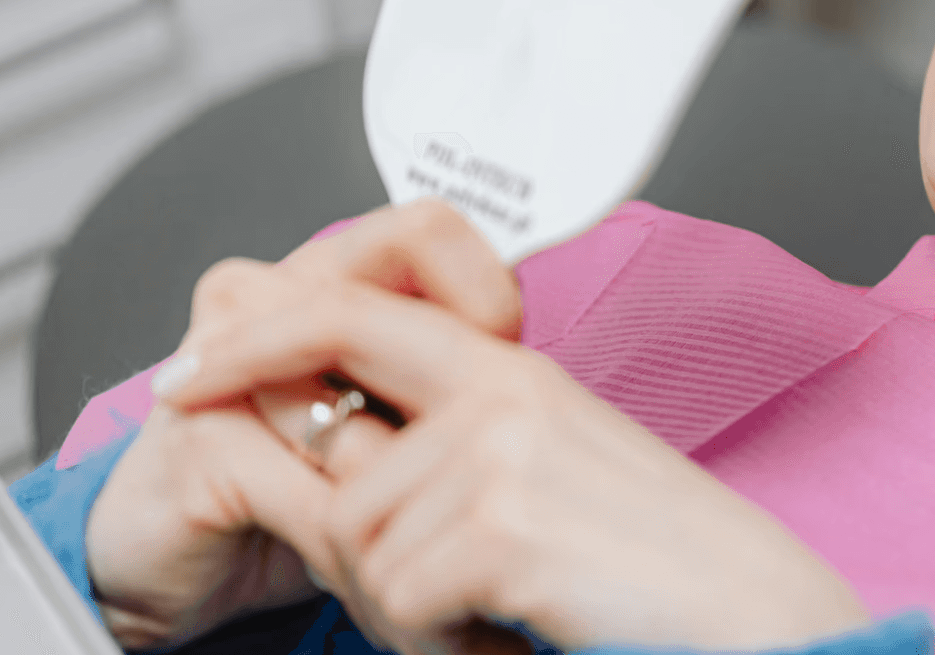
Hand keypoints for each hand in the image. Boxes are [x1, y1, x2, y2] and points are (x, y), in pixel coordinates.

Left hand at [156, 208, 871, 654]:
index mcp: (515, 371)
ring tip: (505, 612)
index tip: (187, 376)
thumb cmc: (659, 561)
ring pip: (363, 552)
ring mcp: (502, 451)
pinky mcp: (502, 522)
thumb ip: (450, 447)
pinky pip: (400, 601)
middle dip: (367, 562)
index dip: (256, 339)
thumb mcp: (548, 476)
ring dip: (413, 614)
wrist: (747, 610)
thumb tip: (339, 454)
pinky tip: (515, 627)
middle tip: (454, 600)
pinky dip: (444, 642)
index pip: (350, 312)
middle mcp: (505, 392)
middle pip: (341, 479)